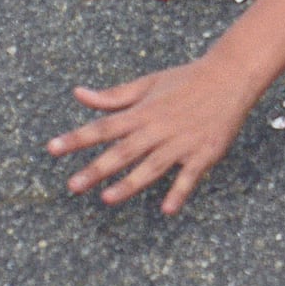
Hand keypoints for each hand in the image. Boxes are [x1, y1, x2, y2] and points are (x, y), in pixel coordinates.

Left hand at [48, 57, 258, 213]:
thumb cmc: (187, 80)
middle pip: (124, 150)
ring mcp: (182, 142)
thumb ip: (113, 96)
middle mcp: (159, 128)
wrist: (232, 75)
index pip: (104, 126)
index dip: (77, 138)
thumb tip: (79, 94)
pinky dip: (179, 192)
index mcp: (143, 112)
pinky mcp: (204, 152)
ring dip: (130, 183)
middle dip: (98, 168)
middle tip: (73, 185)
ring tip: (107, 198)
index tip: (52, 149)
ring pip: (152, 166)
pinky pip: (189, 176)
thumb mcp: (148, 84)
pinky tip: (167, 210)